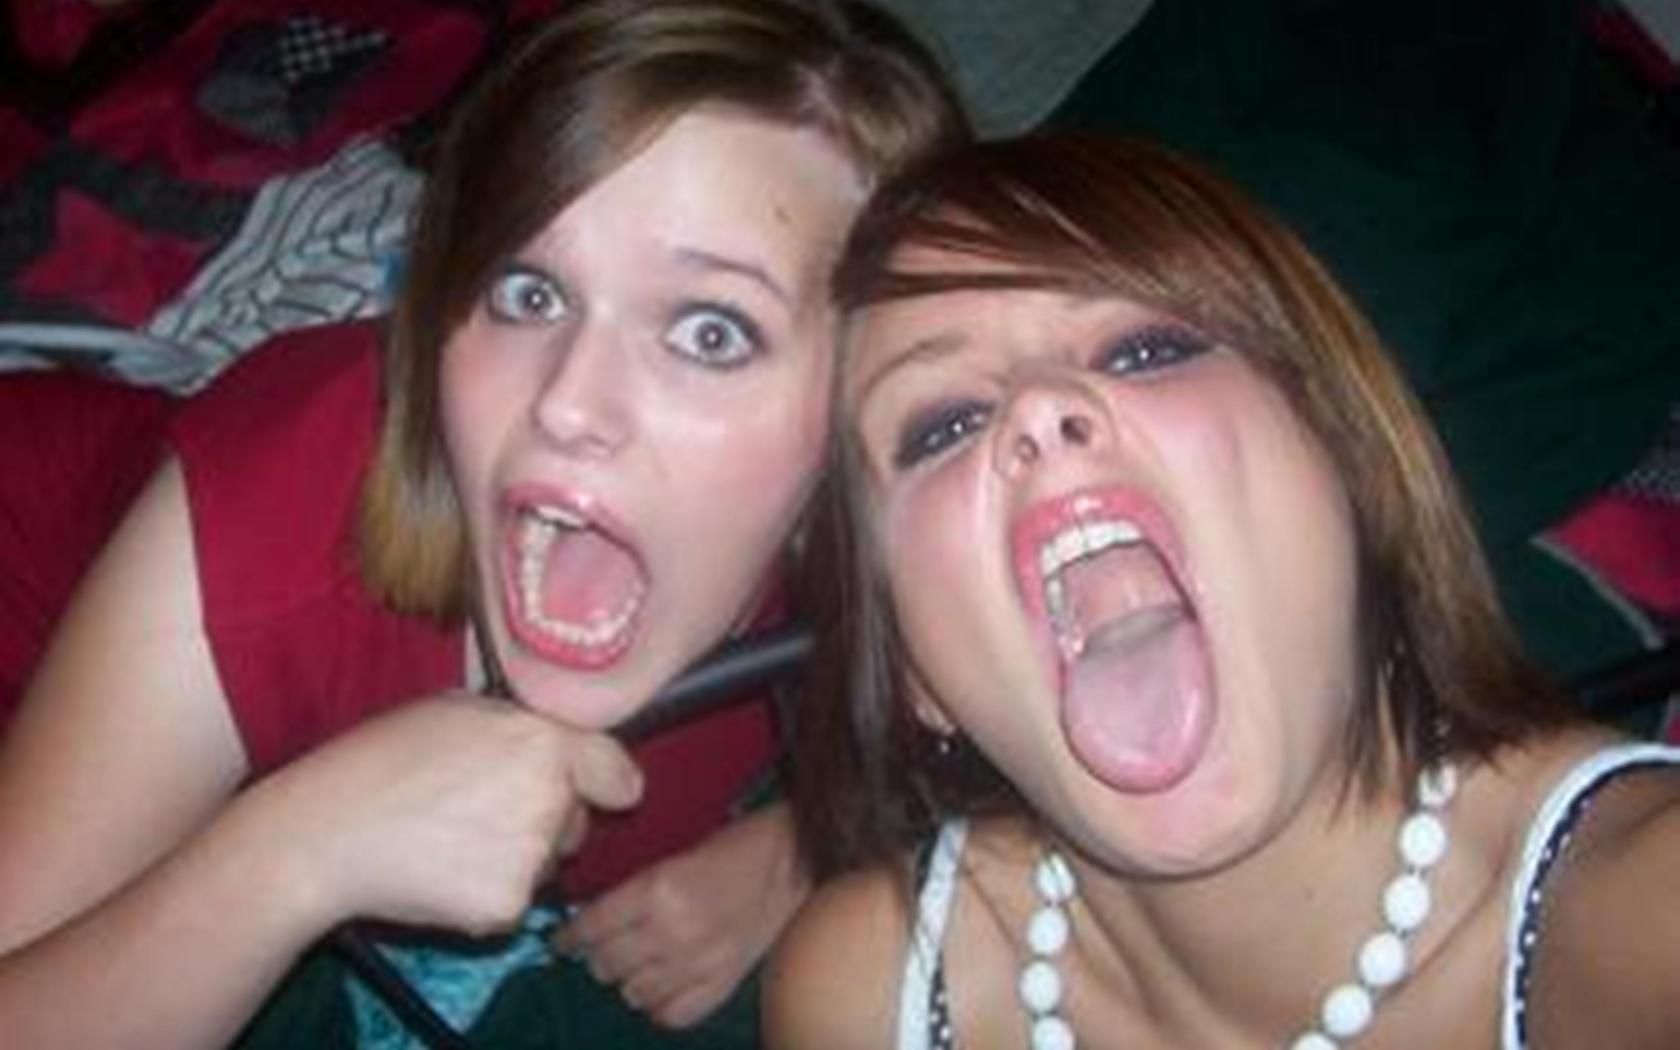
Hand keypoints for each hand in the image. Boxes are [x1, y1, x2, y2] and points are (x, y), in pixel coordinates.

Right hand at [240, 693, 642, 935]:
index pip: (618, 773)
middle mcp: (550, 798)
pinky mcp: (507, 906)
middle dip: (547, 818)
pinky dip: (487, 894)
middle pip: (577, 819)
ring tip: (450, 837)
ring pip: (547, 862)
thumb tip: (554, 735)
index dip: (607, 782)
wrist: (325, 834)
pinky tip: (443, 872)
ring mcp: (532, 856)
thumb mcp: (456, 710)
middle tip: (480, 808)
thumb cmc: (381, 760)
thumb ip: (520, 724)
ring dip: (517, 856)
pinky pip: (515, 901)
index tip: (601, 790)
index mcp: (544, 741)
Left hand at [555, 802, 808, 1027]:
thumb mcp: (673, 856)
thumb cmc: (732, 846)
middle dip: (599, 955)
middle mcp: (672, 932)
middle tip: (605, 945)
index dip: (570, 936)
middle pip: (606, 965)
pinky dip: (659, 1004)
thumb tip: (590, 918)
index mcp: (657, 890)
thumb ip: (633, 889)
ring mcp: (699, 965)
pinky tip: (664, 984)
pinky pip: (670, 1015)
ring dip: (628, 979)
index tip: (563, 940)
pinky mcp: (722, 985)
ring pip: (632, 994)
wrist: (793, 859)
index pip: (591, 929)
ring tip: (638, 962)